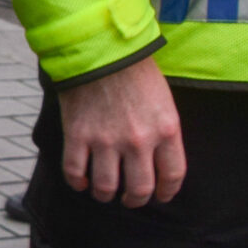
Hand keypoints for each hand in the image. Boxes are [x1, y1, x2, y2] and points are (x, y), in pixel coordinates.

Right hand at [58, 57, 185, 206]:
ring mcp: (106, 140)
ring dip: (106, 195)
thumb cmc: (135, 71)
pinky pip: (75, 172)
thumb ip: (163, 132)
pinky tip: (81, 182)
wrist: (100, 48)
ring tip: (104, 192)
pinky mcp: (78, 135)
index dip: (166, 191)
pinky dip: (77, 183)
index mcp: (166, 130)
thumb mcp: (163, 101)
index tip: (160, 195)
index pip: (172, 176)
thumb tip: (158, 161)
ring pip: (106, 187)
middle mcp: (138, 141)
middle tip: (130, 198)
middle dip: (135, 199)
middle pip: (140, 189)